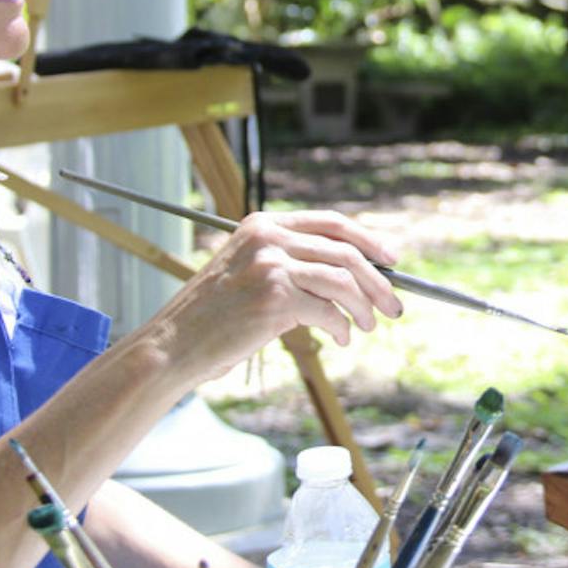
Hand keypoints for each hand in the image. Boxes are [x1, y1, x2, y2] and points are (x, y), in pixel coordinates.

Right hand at [153, 209, 404, 380]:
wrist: (174, 344)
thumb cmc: (214, 316)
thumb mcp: (250, 272)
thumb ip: (290, 262)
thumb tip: (351, 275)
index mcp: (264, 224)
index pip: (331, 223)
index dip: (369, 240)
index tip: (392, 260)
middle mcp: (268, 237)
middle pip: (344, 251)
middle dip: (377, 281)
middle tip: (393, 307)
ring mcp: (271, 265)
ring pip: (342, 280)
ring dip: (364, 306)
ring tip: (369, 326)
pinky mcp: (274, 297)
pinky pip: (328, 311)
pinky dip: (341, 327)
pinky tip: (340, 339)